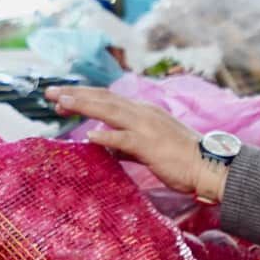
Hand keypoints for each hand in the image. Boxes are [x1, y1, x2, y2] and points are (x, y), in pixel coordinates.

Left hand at [46, 85, 218, 197]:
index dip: (83, 96)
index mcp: (143, 112)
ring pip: (110, 111)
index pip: (108, 99)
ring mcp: (147, 127)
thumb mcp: (148, 147)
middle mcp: (143, 113)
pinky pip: (125, 139)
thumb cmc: (181, 159)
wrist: (210, 166)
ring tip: (61, 104)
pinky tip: (90, 135)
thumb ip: (124, 144)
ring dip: (84, 106)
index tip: (61, 97)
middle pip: (104, 99)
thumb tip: (104, 144)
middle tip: (49, 93)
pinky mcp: (151, 145)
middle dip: (75, 95)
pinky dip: (107, 136)